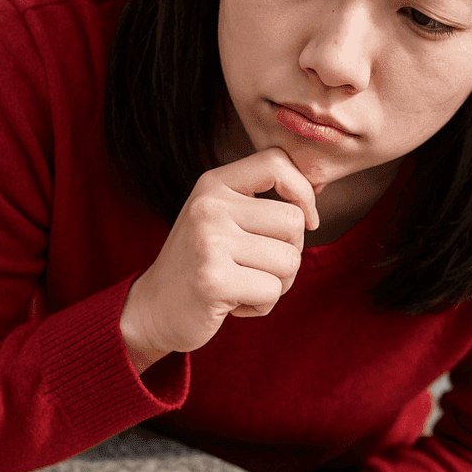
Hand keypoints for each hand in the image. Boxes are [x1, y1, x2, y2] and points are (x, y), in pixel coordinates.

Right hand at [121, 147, 319, 372]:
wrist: (154, 309)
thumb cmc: (201, 264)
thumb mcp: (222, 218)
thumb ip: (261, 202)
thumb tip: (317, 191)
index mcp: (213, 184)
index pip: (277, 162)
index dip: (304, 192)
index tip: (306, 221)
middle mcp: (209, 206)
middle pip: (293, 221)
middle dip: (290, 253)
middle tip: (259, 268)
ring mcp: (209, 241)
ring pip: (289, 261)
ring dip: (277, 284)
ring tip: (244, 285)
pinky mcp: (213, 280)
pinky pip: (272, 291)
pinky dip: (262, 305)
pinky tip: (233, 304)